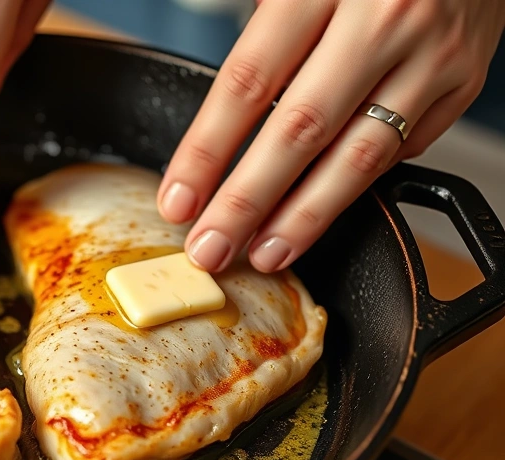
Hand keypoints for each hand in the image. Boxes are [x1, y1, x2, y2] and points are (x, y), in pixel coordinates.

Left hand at [157, 0, 504, 272]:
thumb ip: (264, 37)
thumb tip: (216, 123)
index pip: (248, 83)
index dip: (207, 151)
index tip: (179, 198)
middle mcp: (381, 20)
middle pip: (299, 130)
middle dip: (246, 202)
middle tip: (210, 246)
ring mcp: (431, 54)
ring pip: (358, 156)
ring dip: (305, 216)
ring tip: (264, 252)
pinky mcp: (463, 82)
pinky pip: (404, 150)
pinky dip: (356, 186)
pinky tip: (320, 213)